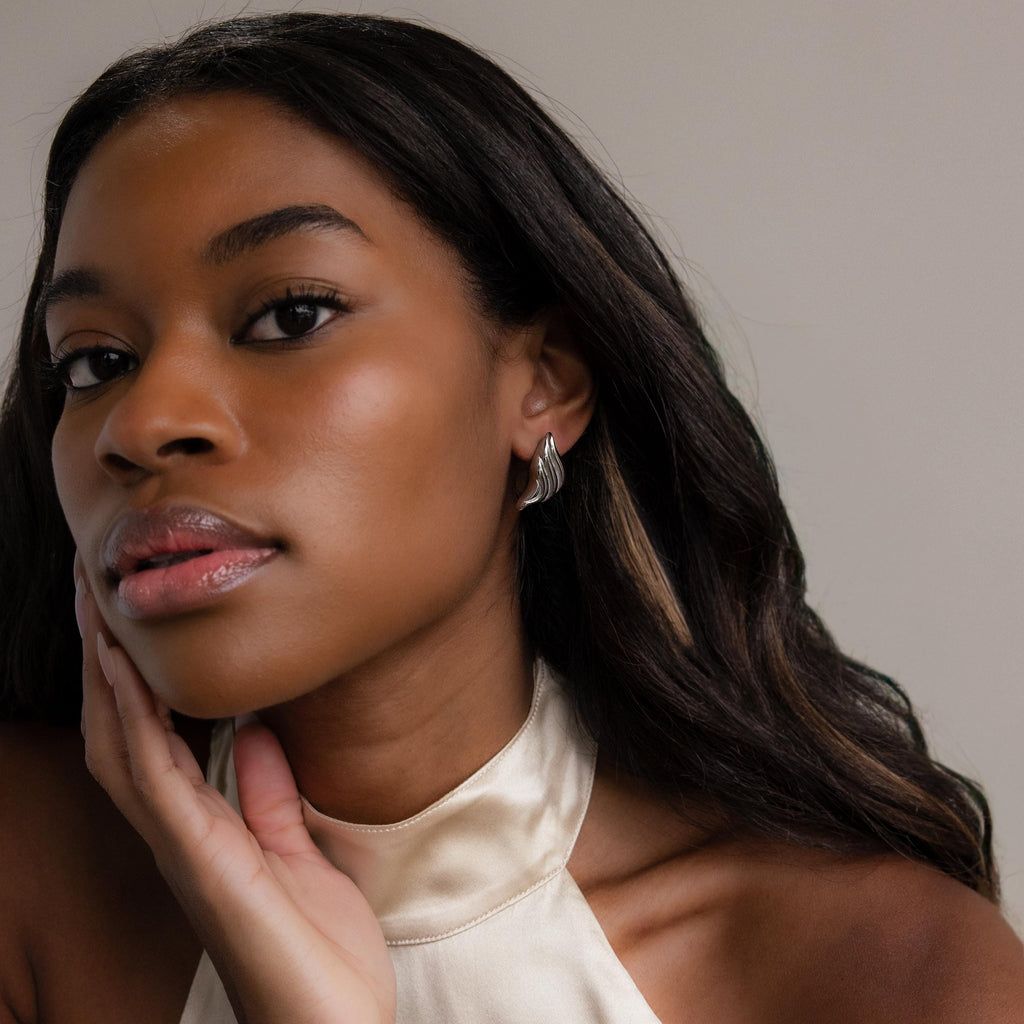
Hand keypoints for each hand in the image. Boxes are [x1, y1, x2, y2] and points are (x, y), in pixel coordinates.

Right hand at [75, 565, 395, 1023]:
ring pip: (123, 744)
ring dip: (109, 673)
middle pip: (119, 728)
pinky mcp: (204, 862)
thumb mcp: (298, 852)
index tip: (124, 610)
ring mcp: (184, 848)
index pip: (148, 735)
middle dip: (104, 656)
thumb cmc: (318, 952)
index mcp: (202, 828)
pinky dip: (139, 722)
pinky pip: (157, 780)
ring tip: (100, 605)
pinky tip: (129, 677)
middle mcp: (179, 834)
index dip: (126, 673)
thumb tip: (259, 731)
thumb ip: (270, 796)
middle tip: (94, 583)